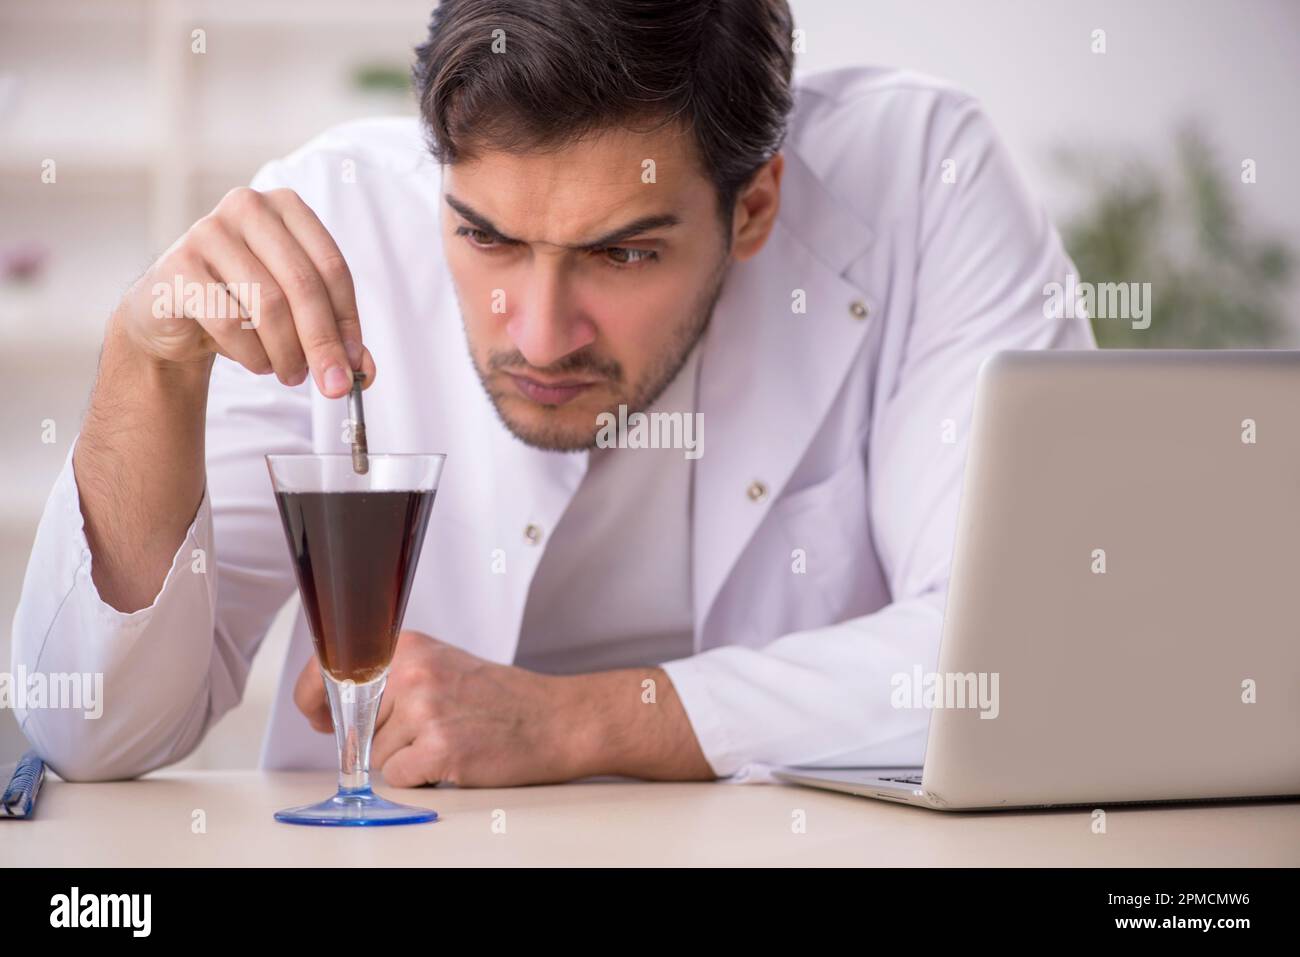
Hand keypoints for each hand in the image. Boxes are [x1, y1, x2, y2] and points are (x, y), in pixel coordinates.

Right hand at [113, 186, 375, 396]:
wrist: (172, 314)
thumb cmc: (241, 305)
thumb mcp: (295, 315)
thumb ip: (332, 335)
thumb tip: (363, 371)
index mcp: (286, 207)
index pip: (332, 266)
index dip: (347, 320)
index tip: (355, 363)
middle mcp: (247, 207)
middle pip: (302, 284)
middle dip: (322, 343)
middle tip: (333, 385)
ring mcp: (208, 231)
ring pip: (268, 304)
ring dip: (287, 352)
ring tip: (290, 374)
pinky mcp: (178, 265)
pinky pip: (228, 320)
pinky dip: (251, 353)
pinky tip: (256, 362)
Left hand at [294, 630, 587, 786]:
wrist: (555, 719)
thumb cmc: (501, 697)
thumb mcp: (442, 665)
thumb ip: (392, 677)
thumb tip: (335, 706)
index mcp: (409, 646)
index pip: (331, 669)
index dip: (316, 698)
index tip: (317, 714)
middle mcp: (412, 673)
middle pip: (355, 723)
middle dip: (380, 735)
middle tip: (428, 728)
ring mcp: (425, 710)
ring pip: (375, 754)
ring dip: (404, 757)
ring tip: (447, 739)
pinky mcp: (438, 748)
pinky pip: (397, 776)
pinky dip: (419, 777)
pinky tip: (450, 758)